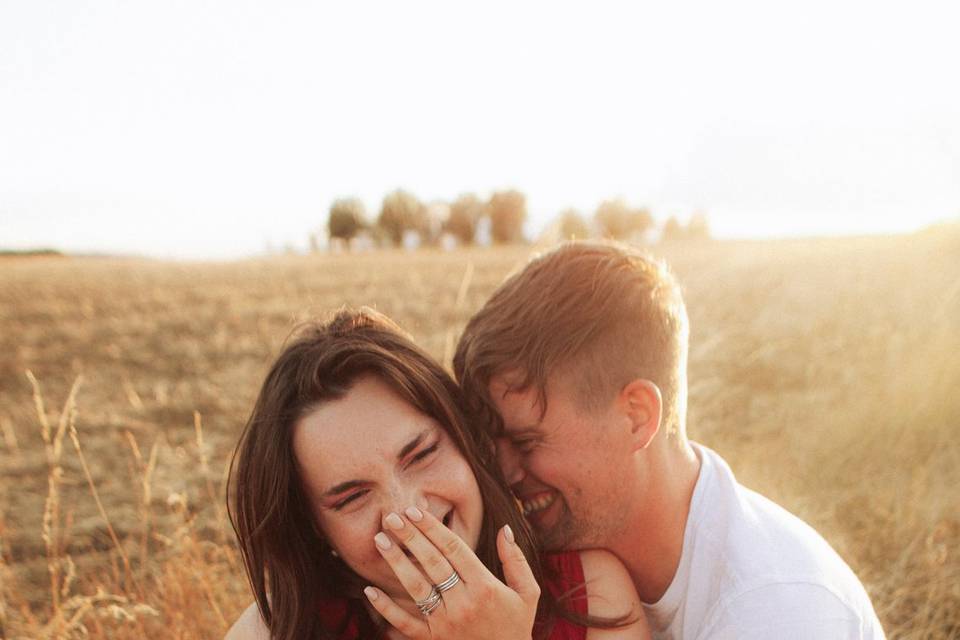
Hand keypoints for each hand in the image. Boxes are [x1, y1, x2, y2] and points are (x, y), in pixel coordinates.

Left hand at [364, 506, 539, 639]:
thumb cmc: (516, 626)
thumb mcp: (527, 593)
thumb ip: (516, 560)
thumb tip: (505, 528)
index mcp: (484, 586)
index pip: (453, 548)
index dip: (433, 528)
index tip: (416, 511)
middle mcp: (463, 603)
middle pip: (432, 563)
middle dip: (411, 536)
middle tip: (392, 516)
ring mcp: (445, 623)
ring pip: (416, 587)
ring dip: (396, 562)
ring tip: (380, 540)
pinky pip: (405, 623)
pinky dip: (386, 608)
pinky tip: (370, 590)